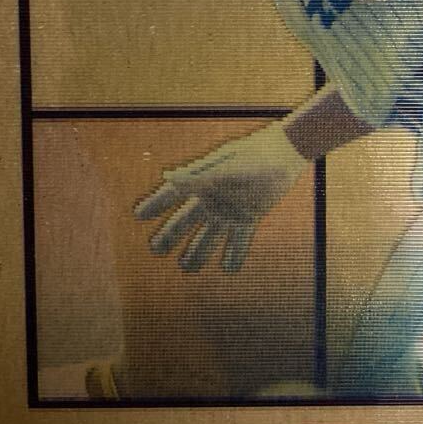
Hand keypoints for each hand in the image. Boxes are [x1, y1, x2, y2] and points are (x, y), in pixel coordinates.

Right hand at [134, 122, 308, 272]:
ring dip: (198, 252)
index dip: (155, 203)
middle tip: (155, 249)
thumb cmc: (252, 157)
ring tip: (188, 268)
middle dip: (170, 235)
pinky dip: (234, 254)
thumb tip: (168, 177)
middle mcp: (212, 197)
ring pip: (209, 236)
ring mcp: (230, 209)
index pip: (172, 194)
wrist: (284, 154)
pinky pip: (239, 240)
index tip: (138, 214)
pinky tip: (228, 269)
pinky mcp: (249, 218)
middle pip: (185, 220)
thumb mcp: (224, 168)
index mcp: (202, 181)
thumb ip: (197, 176)